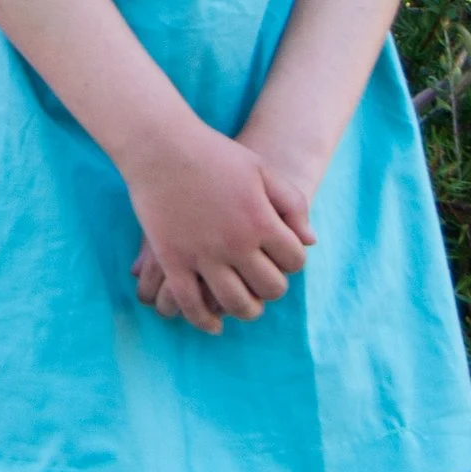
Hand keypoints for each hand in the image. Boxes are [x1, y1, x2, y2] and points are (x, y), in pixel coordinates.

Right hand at [119, 118, 313, 334]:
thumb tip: (309, 242)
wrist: (161, 147)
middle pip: (270, 287)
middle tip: (264, 281)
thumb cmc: (214, 155)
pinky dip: (204, 321)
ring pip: (235, 303)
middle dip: (273, 288)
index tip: (280, 257)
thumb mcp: (262, 171)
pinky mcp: (172, 261)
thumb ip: (292, 204)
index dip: (292, 262)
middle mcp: (235, 243)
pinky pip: (190, 304)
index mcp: (260, 220)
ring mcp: (202, 255)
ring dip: (246, 310)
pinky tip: (213, 324)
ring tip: (245, 305)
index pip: (294, 261)